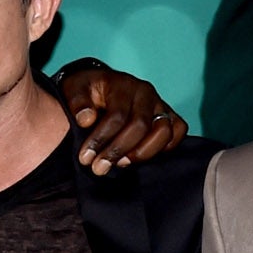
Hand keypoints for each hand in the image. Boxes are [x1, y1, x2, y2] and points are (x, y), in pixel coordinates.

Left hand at [53, 62, 189, 174]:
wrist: (102, 87)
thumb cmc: (89, 92)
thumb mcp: (74, 90)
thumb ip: (77, 103)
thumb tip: (86, 120)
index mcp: (122, 84)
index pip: (117, 116)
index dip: (101, 139)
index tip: (86, 158)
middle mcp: (145, 92)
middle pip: (140, 126)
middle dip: (118, 150)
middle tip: (99, 167)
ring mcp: (160, 104)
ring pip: (164, 131)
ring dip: (142, 153)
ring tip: (120, 164)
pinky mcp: (169, 115)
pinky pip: (178, 131)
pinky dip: (166, 146)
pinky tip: (142, 157)